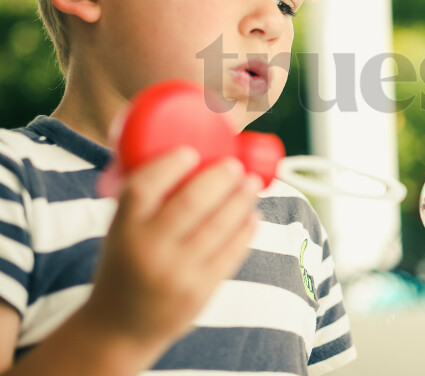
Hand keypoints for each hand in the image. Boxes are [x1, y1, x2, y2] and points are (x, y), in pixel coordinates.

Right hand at [82, 147, 261, 351]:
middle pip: (192, 203)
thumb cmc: (125, 264)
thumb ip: (144, 200)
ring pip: (219, 226)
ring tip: (252, 183)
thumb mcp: (120, 231)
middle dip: (221, 178)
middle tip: (235, 165)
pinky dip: (246, 230)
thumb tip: (184, 148)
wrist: (119, 328)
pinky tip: (252, 215)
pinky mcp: (200, 291)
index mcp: (123, 229)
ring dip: (241, 199)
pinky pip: (231, 253)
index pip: (145, 187)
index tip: (191, 151)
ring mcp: (177, 273)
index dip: (170, 164)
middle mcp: (148, 250)